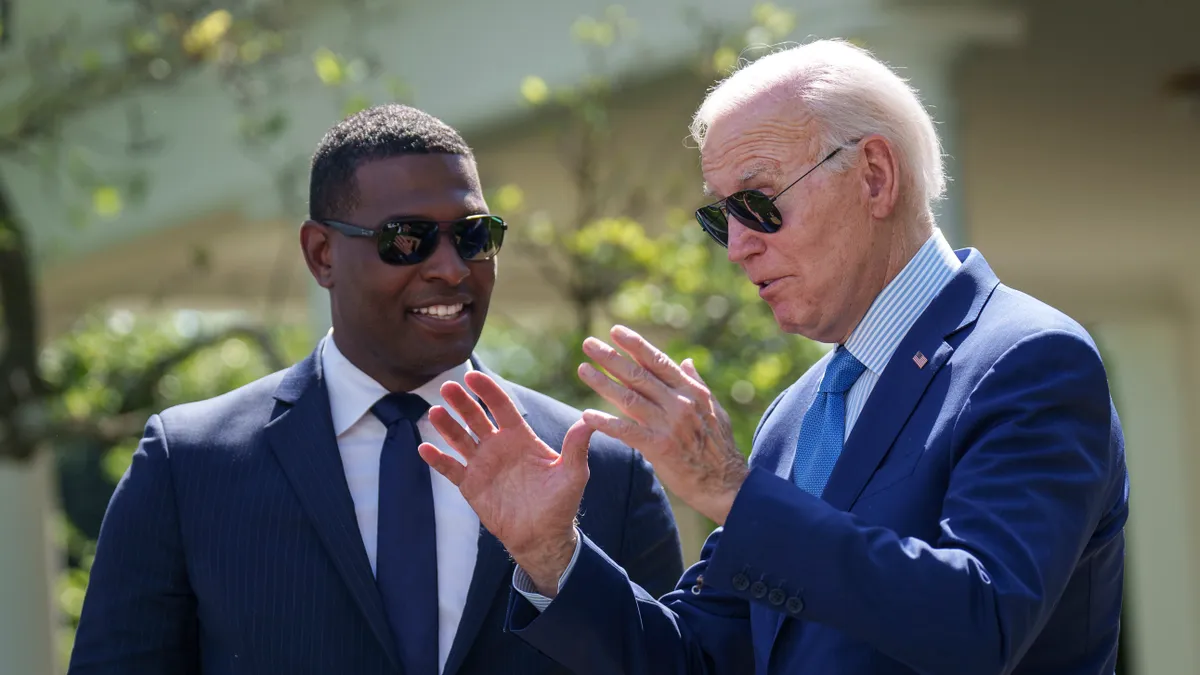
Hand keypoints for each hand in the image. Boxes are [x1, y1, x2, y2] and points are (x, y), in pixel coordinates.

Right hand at [418, 371, 591, 596]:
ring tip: (434, 412)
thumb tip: (591, 420)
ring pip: (459, 439)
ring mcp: (482, 465)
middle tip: (447, 386)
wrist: (543, 536)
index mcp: (520, 437)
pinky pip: (451, 469)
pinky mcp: (471, 485)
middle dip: (462, 402)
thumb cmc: (560, 503)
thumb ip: (577, 447)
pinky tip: (424, 448)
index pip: (501, 407)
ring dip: (446, 426)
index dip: (487, 391)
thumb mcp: (573, 473)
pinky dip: (437, 460)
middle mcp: (498, 446)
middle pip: (476, 418)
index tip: (473, 376)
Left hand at [577, 325, 747, 523]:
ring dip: (602, 382)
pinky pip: (626, 431)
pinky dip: (606, 422)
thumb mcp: (713, 409)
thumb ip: (695, 383)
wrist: (725, 484)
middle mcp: (679, 403)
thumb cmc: (718, 448)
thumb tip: (686, 361)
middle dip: (611, 357)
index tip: (615, 331)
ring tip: (583, 369)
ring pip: (628, 398)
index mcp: (691, 391)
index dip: (635, 345)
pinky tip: (586, 415)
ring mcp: (669, 424)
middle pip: (638, 374)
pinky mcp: (659, 447)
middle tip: (588, 343)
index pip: (658, 361)